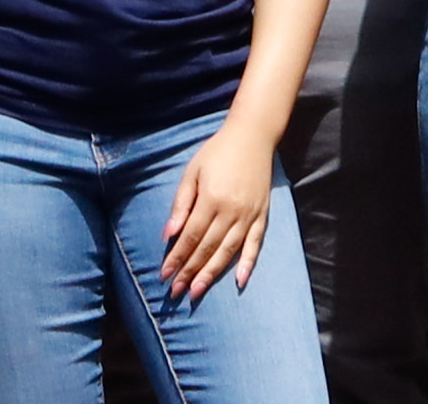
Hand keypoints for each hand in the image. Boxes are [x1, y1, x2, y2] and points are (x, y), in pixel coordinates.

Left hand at [159, 122, 278, 300]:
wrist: (252, 136)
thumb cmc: (217, 152)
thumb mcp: (192, 172)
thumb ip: (181, 204)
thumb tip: (169, 234)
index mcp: (211, 199)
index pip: (191, 236)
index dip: (177, 257)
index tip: (165, 275)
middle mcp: (231, 211)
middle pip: (207, 248)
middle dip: (190, 272)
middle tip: (176, 292)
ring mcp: (249, 215)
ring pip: (228, 251)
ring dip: (212, 273)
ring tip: (197, 291)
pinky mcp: (262, 216)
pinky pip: (255, 244)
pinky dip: (248, 264)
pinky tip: (239, 281)